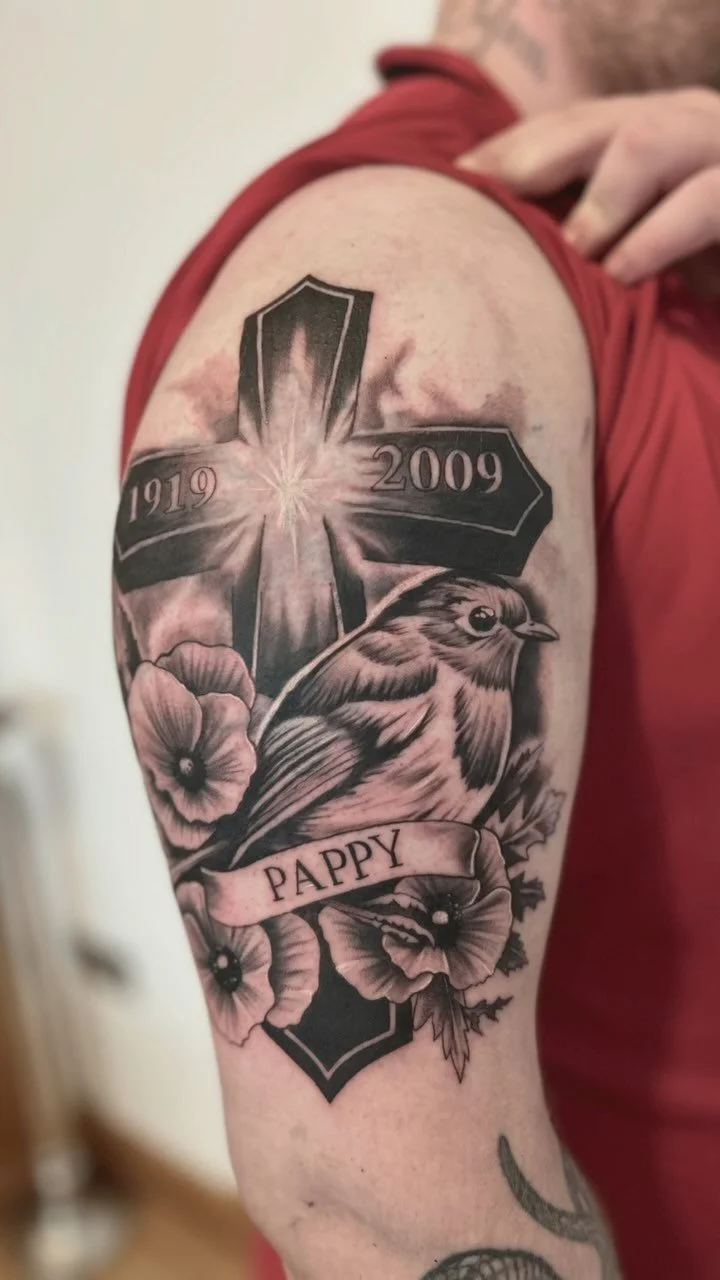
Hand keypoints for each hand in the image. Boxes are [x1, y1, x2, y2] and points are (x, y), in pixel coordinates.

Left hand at [458, 89, 719, 295]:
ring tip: (573, 247)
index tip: (455, 180)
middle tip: (485, 195)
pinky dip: (658, 236)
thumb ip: (593, 230)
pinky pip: (706, 200)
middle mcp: (691, 124)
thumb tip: (504, 246)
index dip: (512, 147)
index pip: (572, 125)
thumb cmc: (708, 269)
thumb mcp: (642, 242)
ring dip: (601, 195)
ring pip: (651, 142)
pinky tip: (623, 270)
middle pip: (599, 122)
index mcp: (656, 128)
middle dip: (536, 154)